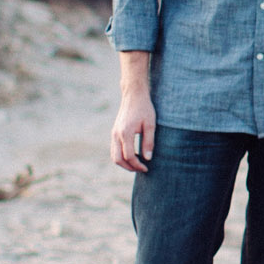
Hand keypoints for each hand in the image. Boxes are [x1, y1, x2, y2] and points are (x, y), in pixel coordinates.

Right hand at [111, 57, 155, 173]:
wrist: (133, 95)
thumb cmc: (144, 108)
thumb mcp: (150, 124)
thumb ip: (149, 142)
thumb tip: (147, 158)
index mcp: (125, 133)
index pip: (129, 156)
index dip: (138, 165)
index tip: (147, 167)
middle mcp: (116, 134)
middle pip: (118, 159)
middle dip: (129, 167)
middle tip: (141, 169)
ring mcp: (113, 134)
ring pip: (114, 156)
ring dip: (124, 163)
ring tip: (137, 164)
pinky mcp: (114, 132)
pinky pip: (114, 150)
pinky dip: (122, 156)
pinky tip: (133, 155)